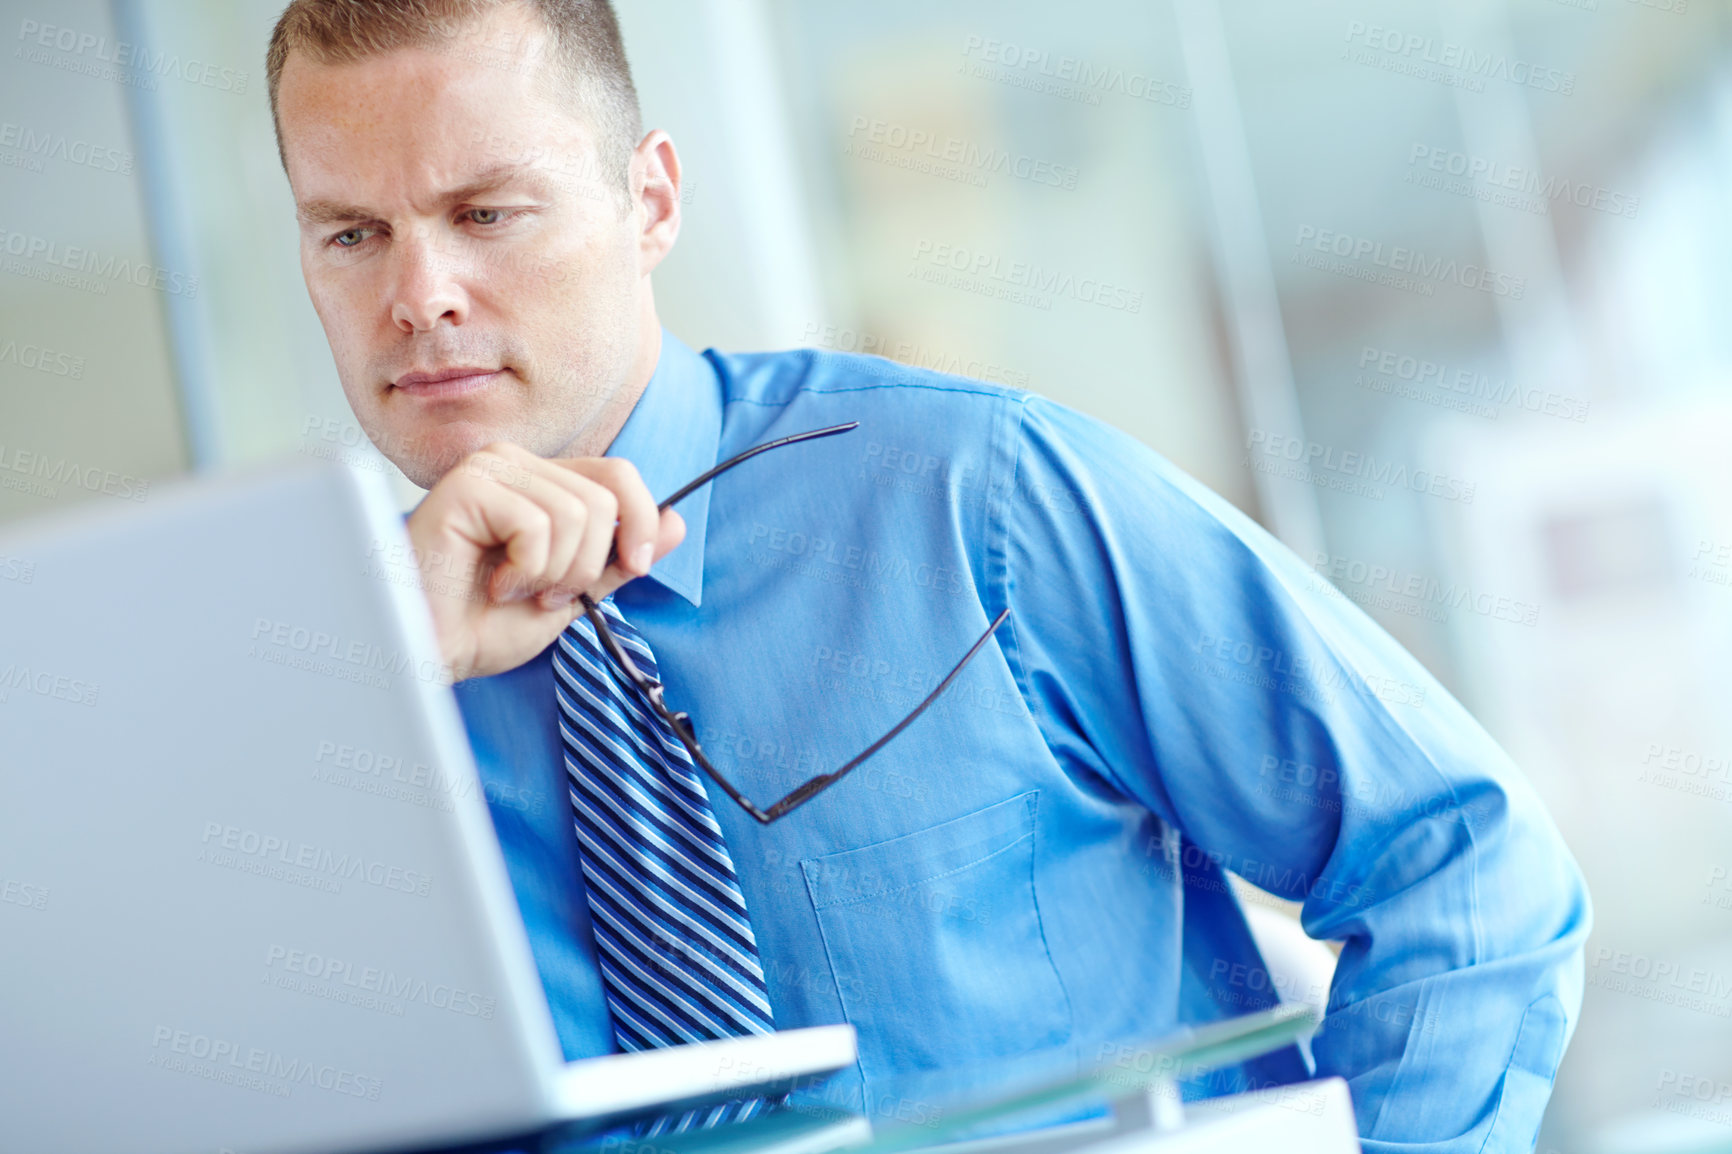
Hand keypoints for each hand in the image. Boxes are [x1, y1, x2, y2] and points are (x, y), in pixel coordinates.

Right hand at [405, 443, 684, 681]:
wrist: (429, 652)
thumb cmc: (482, 624)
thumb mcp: (572, 592)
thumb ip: (619, 557)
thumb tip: (678, 521)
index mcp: (541, 482)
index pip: (618, 475)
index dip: (640, 522)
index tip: (633, 568)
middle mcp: (515, 464)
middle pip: (605, 498)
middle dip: (588, 565)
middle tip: (544, 593)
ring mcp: (489, 469)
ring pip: (577, 514)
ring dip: (555, 573)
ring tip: (513, 590)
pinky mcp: (466, 486)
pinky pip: (538, 524)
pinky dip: (527, 570)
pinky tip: (493, 583)